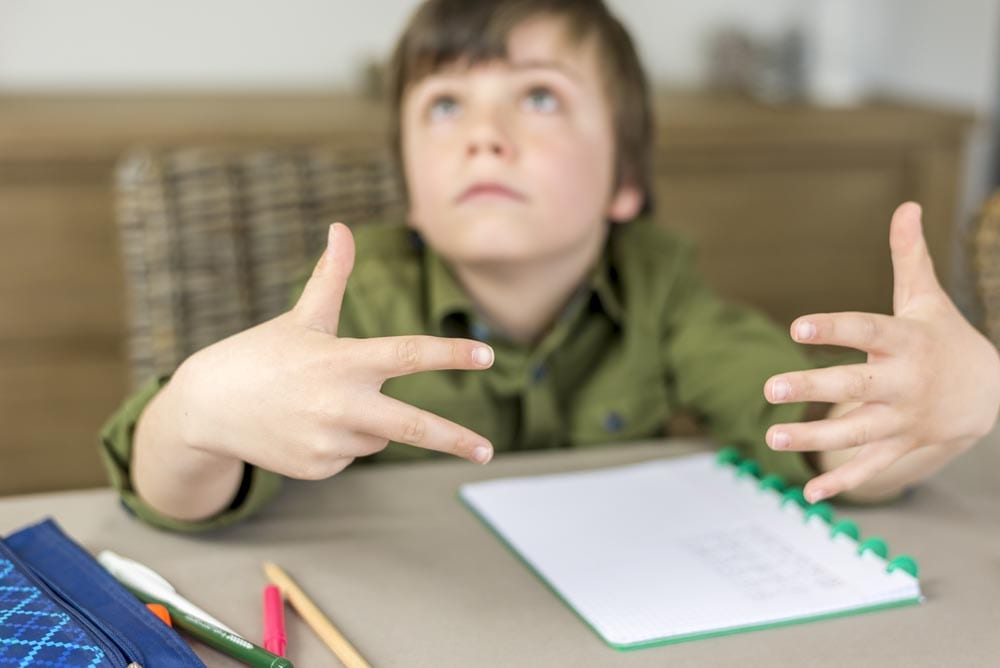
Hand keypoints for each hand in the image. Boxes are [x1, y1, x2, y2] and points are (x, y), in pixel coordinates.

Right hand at [175, 223, 495, 479]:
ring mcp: (327, 441)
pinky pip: (352, 454)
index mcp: (342, 360)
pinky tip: (304, 426)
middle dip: (455, 440)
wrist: (206, 406)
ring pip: (378, 436)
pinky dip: (340, 441)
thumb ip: (330, 276)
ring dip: (366, 421)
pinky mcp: (317, 468)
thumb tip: (341, 227)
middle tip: (486, 452)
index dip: (451, 353)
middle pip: (412, 426)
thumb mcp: (302, 317)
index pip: (408, 354)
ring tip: (316, 404)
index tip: (489, 354)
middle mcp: (339, 404)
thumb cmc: (263, 354)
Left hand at [763, 202, 999, 501]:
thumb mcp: (928, 299)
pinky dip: (842, 482)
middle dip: (813, 389)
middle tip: (768, 389)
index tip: (797, 325)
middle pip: (854, 386)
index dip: (833, 328)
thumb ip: (909, 258)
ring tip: (771, 439)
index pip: (866, 331)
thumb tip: (906, 206)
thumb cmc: (944, 338)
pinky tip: (808, 494)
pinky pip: (871, 467)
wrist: (993, 393)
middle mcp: (904, 382)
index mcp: (906, 341)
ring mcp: (904, 419)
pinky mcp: (903, 446)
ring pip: (856, 432)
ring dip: (815, 440)